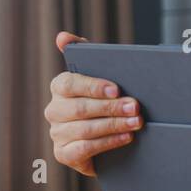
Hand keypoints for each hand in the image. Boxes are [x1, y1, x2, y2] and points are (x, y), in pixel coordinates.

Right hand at [44, 31, 144, 176]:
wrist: (107, 139)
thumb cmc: (104, 100)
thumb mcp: (100, 76)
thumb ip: (83, 53)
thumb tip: (62, 37)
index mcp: (60, 87)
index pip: (70, 83)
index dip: (93, 86)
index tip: (117, 89)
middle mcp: (54, 110)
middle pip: (81, 108)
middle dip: (111, 107)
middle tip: (135, 107)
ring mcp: (57, 133)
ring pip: (85, 129)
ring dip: (114, 125)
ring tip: (136, 122)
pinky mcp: (64, 154)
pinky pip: (84, 148)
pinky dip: (107, 143)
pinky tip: (126, 138)